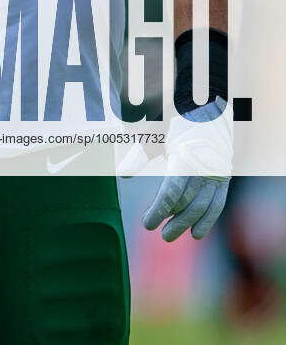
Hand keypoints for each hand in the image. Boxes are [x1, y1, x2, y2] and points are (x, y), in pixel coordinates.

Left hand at [141, 98, 231, 241]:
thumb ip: (139, 155)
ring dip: (186, 224)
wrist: (207, 109)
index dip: (159, 210)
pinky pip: (217, 203)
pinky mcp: (223, 177)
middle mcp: (203, 167)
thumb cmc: (174, 122)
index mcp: (184, 155)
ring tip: (170, 235)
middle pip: (187, 202)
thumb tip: (122, 174)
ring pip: (202, 206)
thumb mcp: (155, 134)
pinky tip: (197, 234)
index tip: (147, 224)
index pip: (172, 190)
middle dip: (172, 220)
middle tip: (159, 234)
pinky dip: (208, 219)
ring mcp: (216, 173)